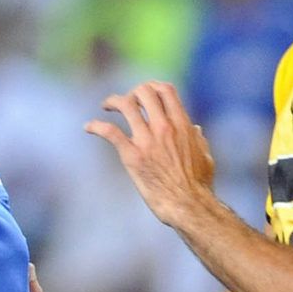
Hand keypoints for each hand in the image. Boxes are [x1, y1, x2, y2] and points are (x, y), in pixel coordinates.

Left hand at [86, 81, 215, 227]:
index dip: (152, 86)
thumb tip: (195, 129)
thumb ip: (197, 139)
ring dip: (113, 101)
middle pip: (144, 92)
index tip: (144, 94)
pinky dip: (95, 126)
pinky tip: (88, 127)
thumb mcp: (204, 156)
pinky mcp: (132, 156)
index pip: (165, 90)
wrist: (188, 205)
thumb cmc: (198, 185)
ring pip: (126, 105)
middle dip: (133, 93)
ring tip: (106, 106)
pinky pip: (110, 132)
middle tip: (127, 103)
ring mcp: (147, 140)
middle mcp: (164, 127)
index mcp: (182, 125)